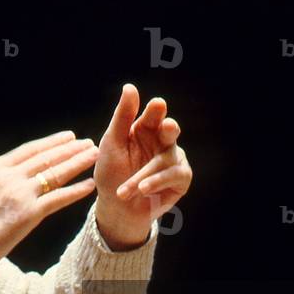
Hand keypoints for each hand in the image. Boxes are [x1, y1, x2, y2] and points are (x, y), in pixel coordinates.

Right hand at [0, 131, 99, 269]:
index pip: (29, 150)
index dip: (51, 142)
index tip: (68, 137)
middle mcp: (10, 177)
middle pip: (46, 159)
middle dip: (70, 149)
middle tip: (89, 142)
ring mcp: (21, 195)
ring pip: (55, 174)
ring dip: (77, 163)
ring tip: (93, 155)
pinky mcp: (29, 214)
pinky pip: (57, 199)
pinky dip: (75, 191)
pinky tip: (89, 185)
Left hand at [94, 83, 191, 249]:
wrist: (116, 207)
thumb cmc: (111, 172)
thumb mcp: (112, 144)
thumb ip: (122, 117)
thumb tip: (130, 87)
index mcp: (146, 128)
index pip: (154, 114)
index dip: (156, 110)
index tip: (157, 105)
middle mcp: (162, 140)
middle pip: (170, 129)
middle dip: (169, 128)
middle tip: (168, 126)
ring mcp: (173, 159)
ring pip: (166, 159)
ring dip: (143, 175)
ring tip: (124, 191)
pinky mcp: (181, 178)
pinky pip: (174, 175)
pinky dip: (156, 182)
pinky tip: (142, 190)